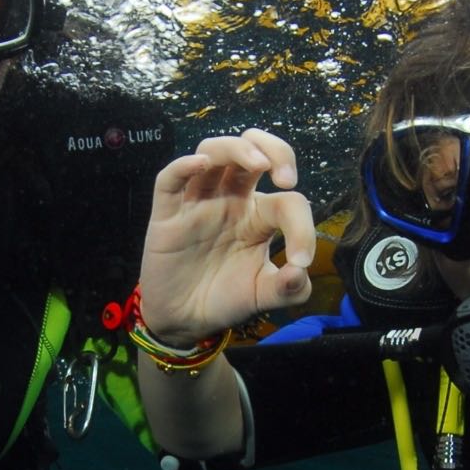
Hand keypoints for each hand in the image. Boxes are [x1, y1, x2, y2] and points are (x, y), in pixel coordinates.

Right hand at [138, 130, 317, 342]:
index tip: (301, 260)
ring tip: (259, 164)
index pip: (287, 201)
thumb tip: (301, 273)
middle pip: (252, 149)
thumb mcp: (264, 296)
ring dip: (237, 149)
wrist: (185, 321)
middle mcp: (231, 200)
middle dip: (276, 150)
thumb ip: (289, 288)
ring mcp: (198, 202)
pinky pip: (170, 178)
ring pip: (213, 151)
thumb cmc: (225, 299)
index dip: (302, 225)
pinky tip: (201, 164)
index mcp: (259, 216)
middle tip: (286, 178)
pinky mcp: (168, 213)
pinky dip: (184, 165)